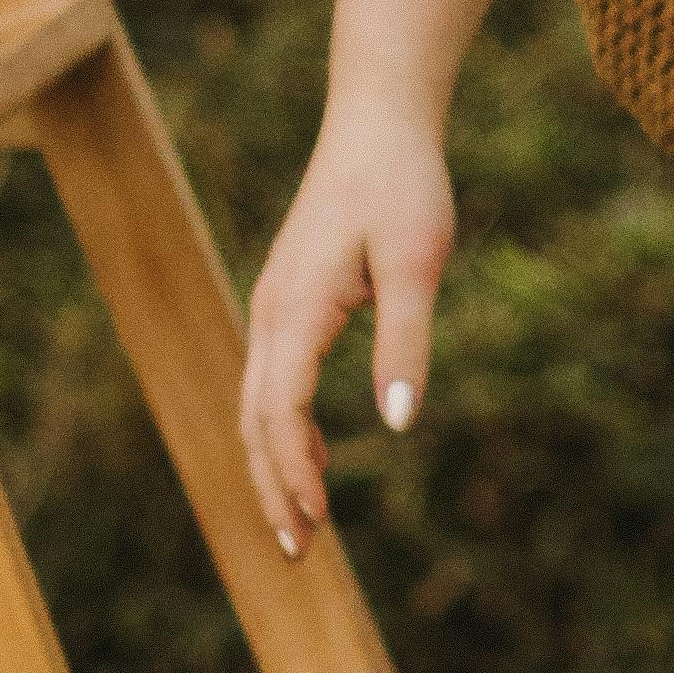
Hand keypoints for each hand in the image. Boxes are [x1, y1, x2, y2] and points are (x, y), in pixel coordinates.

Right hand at [239, 107, 453, 557]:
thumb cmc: (403, 185)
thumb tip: (398, 425)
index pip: (280, 411)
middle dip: (273, 488)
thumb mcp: (417, 263)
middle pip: (255, 420)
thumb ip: (405, 343)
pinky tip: (313, 458)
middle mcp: (272, 312)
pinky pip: (272, 381)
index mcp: (298, 308)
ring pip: (257, 404)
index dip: (293, 473)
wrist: (378, 120)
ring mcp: (274, 306)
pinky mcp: (288, 301)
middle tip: (298, 552)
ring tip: (302, 525)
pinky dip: (283, 430)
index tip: (316, 524)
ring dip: (275, 465)